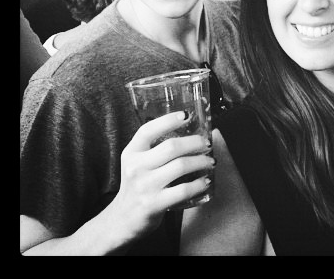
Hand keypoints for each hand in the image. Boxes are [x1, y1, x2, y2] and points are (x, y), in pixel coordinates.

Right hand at [109, 112, 212, 242]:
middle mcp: (136, 167)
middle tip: (207, 143)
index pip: (148, 130)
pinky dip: (199, 184)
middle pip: (171, 147)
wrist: (122, 220)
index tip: (186, 115)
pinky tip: (206, 181)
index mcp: (132, 152)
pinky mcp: (153, 204)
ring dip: (202, 161)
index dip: (168, 120)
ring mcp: (144, 186)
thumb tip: (189, 131)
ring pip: (181, 166)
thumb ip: (155, 148)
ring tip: (211, 161)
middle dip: (195, 142)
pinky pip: (183, 190)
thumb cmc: (138, 185)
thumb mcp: (138, 163)